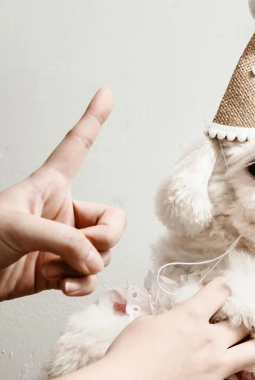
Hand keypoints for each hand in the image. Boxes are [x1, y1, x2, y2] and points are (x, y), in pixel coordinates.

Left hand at [0, 88, 125, 300]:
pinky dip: (80, 285)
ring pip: (101, 254)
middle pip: (111, 221)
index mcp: (50, 186)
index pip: (76, 146)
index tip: (106, 93)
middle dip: (104, 240)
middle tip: (83, 250)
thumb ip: (63, 241)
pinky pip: (89, 277)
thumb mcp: (18, 228)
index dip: (92, 120)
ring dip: (84, 267)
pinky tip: (61, 285)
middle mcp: (62, 214)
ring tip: (55, 269)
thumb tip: (94, 261)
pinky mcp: (59, 271)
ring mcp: (62, 244)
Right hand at [105, 278, 254, 379]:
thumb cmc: (127, 356)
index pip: (221, 290)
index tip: (216, 293)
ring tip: (247, 353)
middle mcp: (211, 339)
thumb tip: (173, 323)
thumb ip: (167, 320)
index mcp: (191, 316)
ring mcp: (216, 368)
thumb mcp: (144, 323)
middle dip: (243, 322)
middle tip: (235, 328)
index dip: (222, 288)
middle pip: (245, 323)